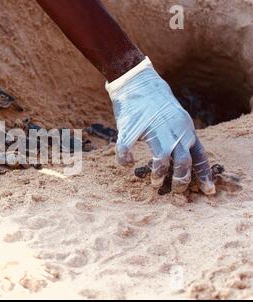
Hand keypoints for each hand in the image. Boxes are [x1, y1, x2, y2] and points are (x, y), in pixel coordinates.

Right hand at [106, 57, 214, 194]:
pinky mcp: (130, 128)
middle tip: (176, 191)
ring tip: (155, 182)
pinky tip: (126, 163)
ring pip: (161, 159)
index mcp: (186, 129)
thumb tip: (185, 158)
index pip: (199, 156)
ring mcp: (152, 129)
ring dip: (159, 174)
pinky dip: (124, 160)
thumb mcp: (177, 118)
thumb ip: (182, 136)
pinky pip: (126, 149)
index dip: (203, 175)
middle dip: (180, 181)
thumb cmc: (157, 102)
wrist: (138, 81)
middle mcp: (173, 130)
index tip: (206, 190)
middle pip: (183, 162)